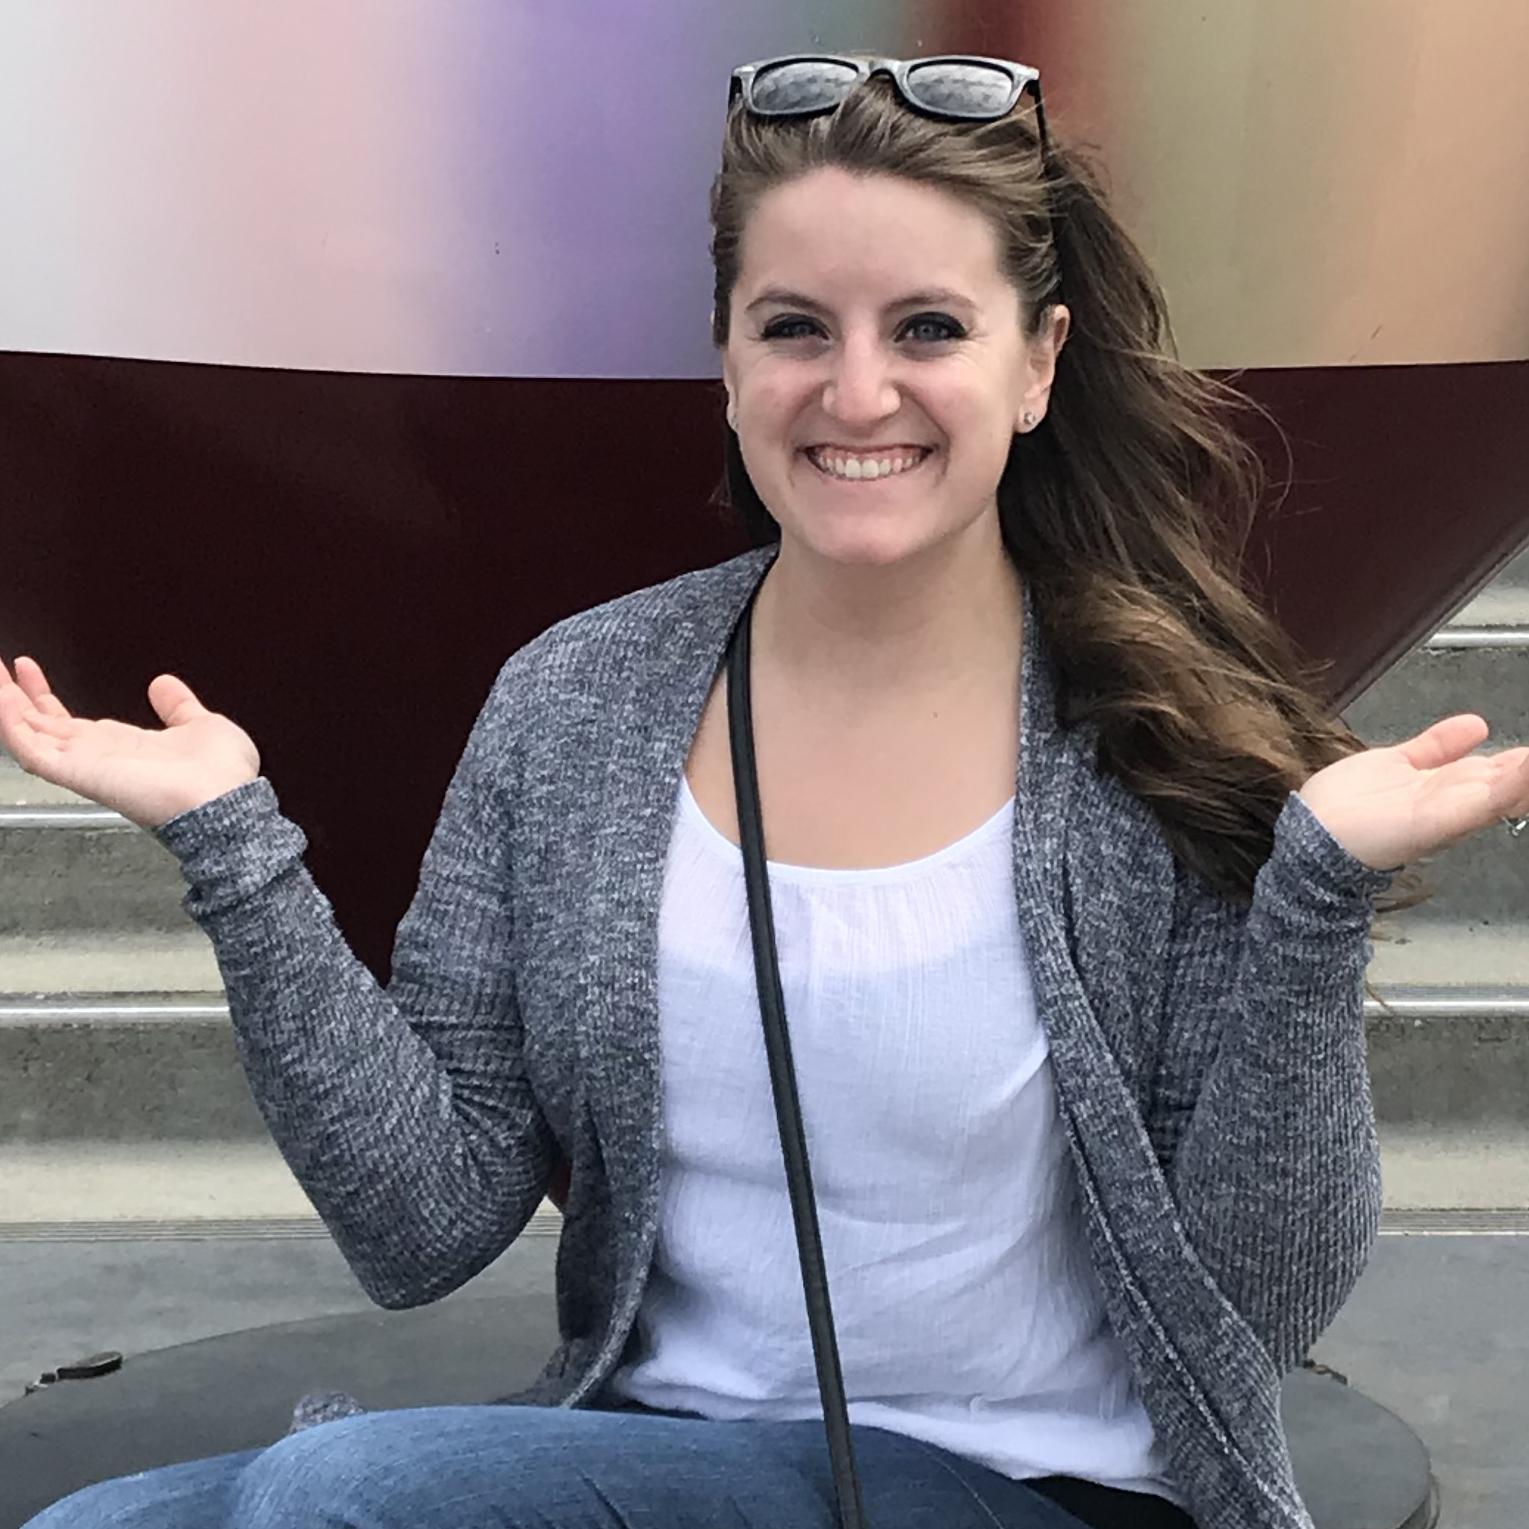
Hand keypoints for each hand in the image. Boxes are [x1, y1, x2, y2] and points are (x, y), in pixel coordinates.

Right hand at [0, 654, 259, 830]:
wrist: (225, 800)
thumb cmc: (222, 775)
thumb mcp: (200, 724)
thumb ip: (177, 706)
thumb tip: (162, 684)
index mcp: (121, 746)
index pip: (68, 721)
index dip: (44, 695)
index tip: (28, 668)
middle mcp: (97, 756)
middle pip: (40, 725)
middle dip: (14, 697)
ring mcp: (84, 765)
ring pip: (27, 734)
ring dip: (6, 705)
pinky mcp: (77, 774)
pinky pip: (31, 750)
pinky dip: (11, 724)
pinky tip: (2, 699)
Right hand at [1297, 714, 1528, 871]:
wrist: (1316, 836)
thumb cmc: (1372, 842)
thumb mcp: (1440, 821)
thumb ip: (1488, 797)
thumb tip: (1525, 772)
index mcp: (1470, 810)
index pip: (1517, 789)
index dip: (1527, 773)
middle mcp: (1453, 797)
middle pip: (1504, 775)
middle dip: (1522, 765)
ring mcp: (1425, 781)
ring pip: (1474, 762)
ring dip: (1500, 753)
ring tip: (1523, 749)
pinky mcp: (1396, 766)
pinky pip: (1433, 747)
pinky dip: (1453, 735)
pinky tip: (1471, 726)